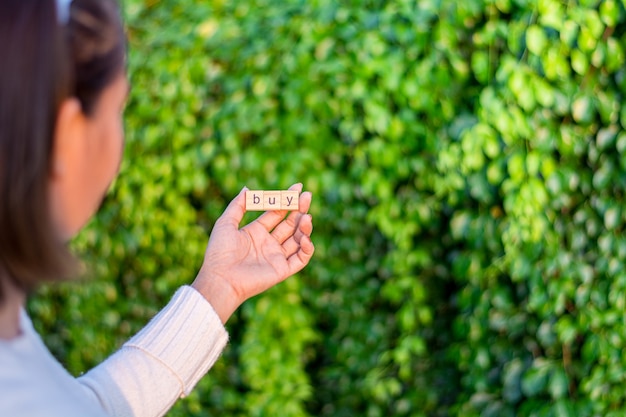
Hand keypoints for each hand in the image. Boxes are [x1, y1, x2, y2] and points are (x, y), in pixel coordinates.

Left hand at [191, 183, 314, 322]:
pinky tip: (305, 238)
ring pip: (298, 239)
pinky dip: (307, 249)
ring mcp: (276, 257)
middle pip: (290, 224)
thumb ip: (238, 205)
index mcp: (256, 232)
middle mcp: (268, 244)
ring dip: (304, 227)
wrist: (220, 279)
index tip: (298, 187)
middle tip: (307, 196)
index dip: (287, 200)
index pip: (276, 212)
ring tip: (306, 217)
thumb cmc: (219, 252)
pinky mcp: (282, 270)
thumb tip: (247, 188)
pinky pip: (300, 259)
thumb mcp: (225, 223)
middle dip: (299, 209)